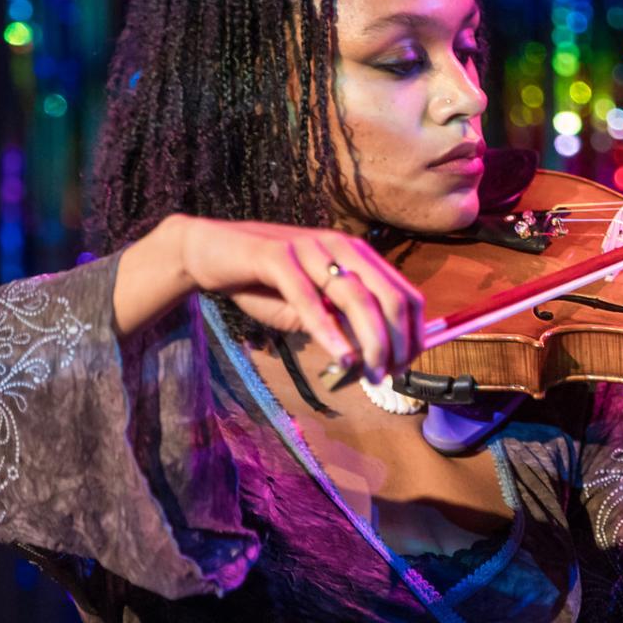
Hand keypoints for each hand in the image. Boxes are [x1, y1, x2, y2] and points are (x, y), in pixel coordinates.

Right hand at [173, 214, 424, 382]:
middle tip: (389, 376)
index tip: (406, 366)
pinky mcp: (276, 255)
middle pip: (388, 297)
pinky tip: (340, 356)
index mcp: (357, 255)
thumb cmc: (265, 282)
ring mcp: (309, 248)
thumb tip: (372, 358)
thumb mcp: (311, 307)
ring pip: (356, 297)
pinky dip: (328, 330)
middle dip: (396, 342)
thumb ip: (340, 324)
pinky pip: (308, 297)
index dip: (413, 334)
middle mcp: (340, 246)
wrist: (209, 252)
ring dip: (370, 341)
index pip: (405, 294)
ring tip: (371, 374)